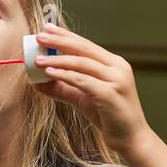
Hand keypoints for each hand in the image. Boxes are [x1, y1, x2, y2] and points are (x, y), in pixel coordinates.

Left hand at [32, 23, 151, 154]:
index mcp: (114, 64)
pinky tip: (50, 73)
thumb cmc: (108, 116)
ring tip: (38, 60)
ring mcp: (117, 80)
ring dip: (57, 60)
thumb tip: (37, 82)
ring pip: (82, 63)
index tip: (47, 28)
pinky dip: (65, 75)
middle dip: (59, 41)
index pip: (86, 44)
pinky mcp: (111, 94)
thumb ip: (62, 88)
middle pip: (84, 48)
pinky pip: (83, 81)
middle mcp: (118, 67)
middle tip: (39, 36)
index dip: (66, 35)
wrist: (130, 138)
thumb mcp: (82, 98)